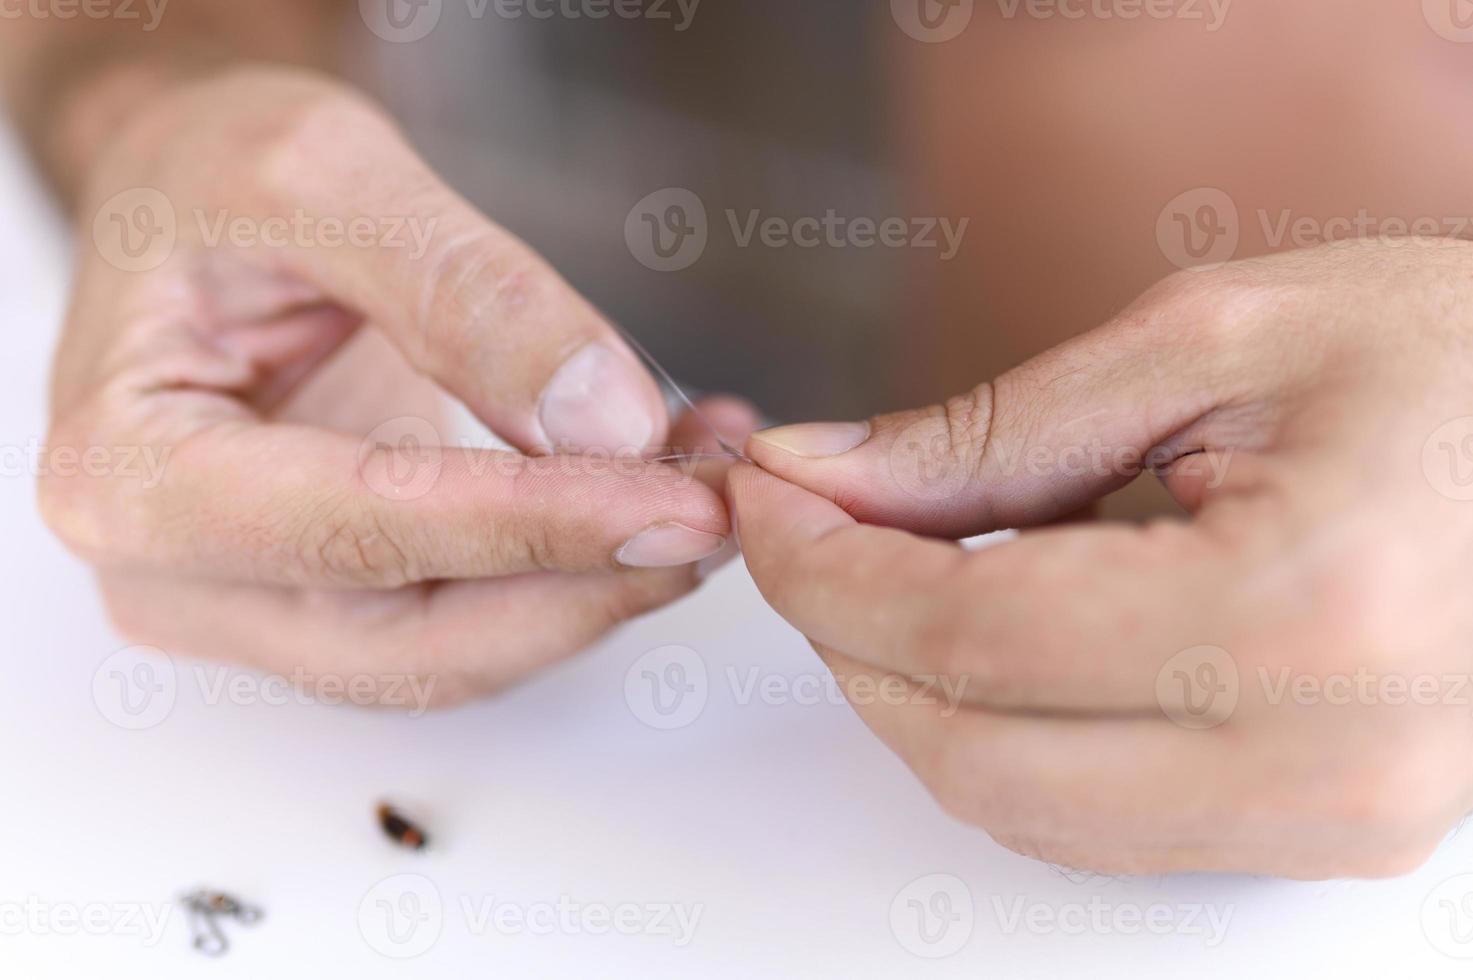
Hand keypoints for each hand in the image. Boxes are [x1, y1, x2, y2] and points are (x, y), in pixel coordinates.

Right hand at [40, 66, 753, 705]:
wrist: (188, 204)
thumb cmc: (210, 175)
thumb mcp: (323, 176)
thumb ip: (464, 296)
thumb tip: (606, 419)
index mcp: (130, 471)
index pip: (360, 528)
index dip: (533, 526)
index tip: (678, 502)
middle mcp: (177, 575)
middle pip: (416, 636)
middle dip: (587, 581)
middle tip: (720, 506)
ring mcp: (252, 605)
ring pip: (457, 651)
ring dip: (597, 583)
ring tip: (706, 480)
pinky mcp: (324, 603)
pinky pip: (466, 618)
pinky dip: (569, 570)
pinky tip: (651, 490)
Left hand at [731, 239, 1472, 878]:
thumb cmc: (1442, 358)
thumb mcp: (1204, 344)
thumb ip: (989, 434)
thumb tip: (823, 478)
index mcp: (1303, 609)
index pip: (972, 637)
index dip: (827, 575)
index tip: (767, 504)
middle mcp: (1328, 755)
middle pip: (974, 750)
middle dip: (849, 642)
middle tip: (805, 534)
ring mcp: (1335, 817)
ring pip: (1023, 808)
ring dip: (916, 696)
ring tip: (885, 574)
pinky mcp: (1328, 831)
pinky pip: (1099, 823)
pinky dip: (1004, 736)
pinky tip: (984, 639)